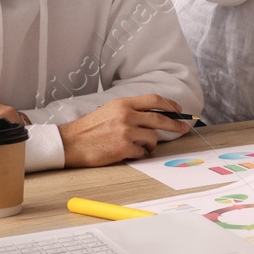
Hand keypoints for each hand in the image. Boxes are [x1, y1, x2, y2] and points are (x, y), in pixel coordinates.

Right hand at [59, 94, 191, 166]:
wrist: (70, 143)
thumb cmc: (89, 129)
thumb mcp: (109, 110)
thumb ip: (130, 110)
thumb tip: (153, 115)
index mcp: (123, 104)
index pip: (154, 100)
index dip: (170, 105)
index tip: (179, 110)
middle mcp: (126, 116)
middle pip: (160, 119)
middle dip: (175, 124)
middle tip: (183, 128)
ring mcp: (125, 132)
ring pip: (153, 137)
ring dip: (150, 143)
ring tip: (141, 146)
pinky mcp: (123, 148)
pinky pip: (142, 152)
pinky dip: (139, 153)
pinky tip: (129, 152)